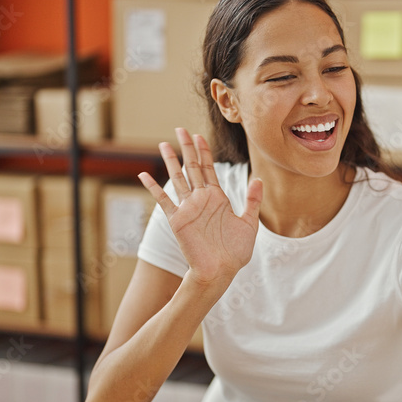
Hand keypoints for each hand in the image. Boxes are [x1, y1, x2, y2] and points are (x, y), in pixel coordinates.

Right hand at [138, 128, 262, 285]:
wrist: (220, 272)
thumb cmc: (235, 253)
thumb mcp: (249, 224)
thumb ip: (252, 201)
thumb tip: (258, 179)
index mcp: (217, 199)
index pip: (209, 169)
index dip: (204, 152)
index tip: (199, 135)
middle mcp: (201, 200)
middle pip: (192, 167)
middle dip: (187, 148)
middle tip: (180, 129)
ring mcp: (188, 208)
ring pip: (177, 178)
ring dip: (171, 161)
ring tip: (164, 144)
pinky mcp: (177, 220)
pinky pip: (163, 200)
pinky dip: (154, 188)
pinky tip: (144, 175)